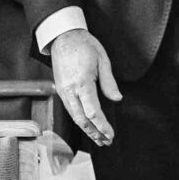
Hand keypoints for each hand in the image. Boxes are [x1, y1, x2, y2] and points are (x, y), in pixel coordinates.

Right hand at [49, 29, 121, 146]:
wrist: (63, 37)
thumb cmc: (84, 45)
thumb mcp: (102, 60)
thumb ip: (109, 82)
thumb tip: (117, 99)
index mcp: (82, 82)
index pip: (93, 112)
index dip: (102, 126)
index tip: (111, 134)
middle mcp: (70, 90)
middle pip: (82, 119)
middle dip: (95, 133)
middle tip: (107, 141)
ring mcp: (63, 91)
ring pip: (74, 117)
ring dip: (87, 130)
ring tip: (99, 139)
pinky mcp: (61, 90)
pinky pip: (70, 110)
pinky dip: (80, 121)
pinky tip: (88, 125)